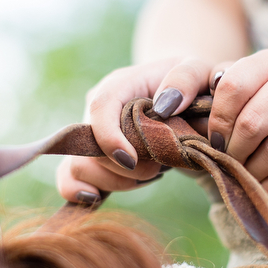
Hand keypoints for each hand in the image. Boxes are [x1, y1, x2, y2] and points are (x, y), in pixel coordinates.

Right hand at [57, 57, 215, 202]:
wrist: (183, 99)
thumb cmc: (191, 86)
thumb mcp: (199, 71)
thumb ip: (186, 78)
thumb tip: (165, 105)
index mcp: (121, 84)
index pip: (100, 106)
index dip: (109, 137)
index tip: (131, 160)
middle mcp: (98, 109)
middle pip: (90, 146)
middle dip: (127, 168)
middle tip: (160, 165)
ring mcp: (91, 134)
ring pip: (80, 167)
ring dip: (117, 181)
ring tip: (150, 172)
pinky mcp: (90, 156)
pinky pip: (68, 179)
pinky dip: (81, 192)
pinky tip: (98, 196)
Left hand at [207, 49, 267, 196]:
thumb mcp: (256, 81)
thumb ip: (217, 88)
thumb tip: (169, 104)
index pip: (232, 87)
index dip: (216, 120)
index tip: (212, 141)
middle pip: (253, 122)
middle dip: (233, 152)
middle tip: (227, 164)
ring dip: (254, 171)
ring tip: (244, 177)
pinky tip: (265, 186)